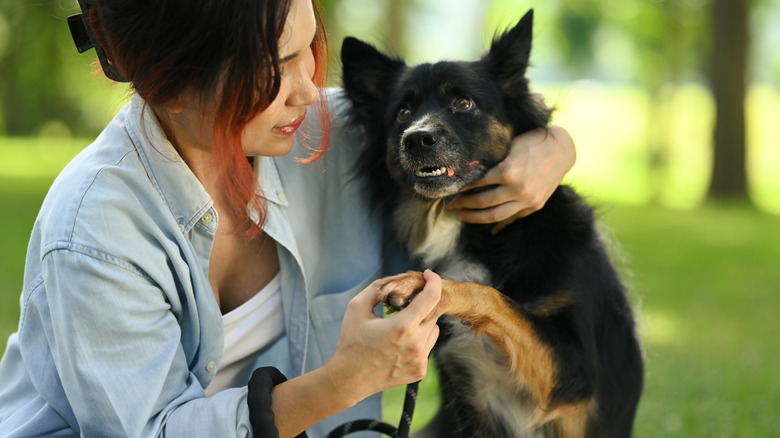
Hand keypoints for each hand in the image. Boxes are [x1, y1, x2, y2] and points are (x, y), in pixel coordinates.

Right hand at [324, 270, 443, 405]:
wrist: (348, 379)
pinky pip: (428, 346)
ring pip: (435, 329)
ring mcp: (420, 359)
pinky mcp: (420, 370)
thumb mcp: (357, 307)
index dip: (433, 281)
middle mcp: (416, 344)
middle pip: (437, 311)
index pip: (431, 297)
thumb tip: (397, 279)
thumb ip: (378, 288)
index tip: (428, 275)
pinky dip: (419, 339)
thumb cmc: (351, 342)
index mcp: (402, 327)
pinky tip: (400, 343)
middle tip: (414, 296)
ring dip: (424, 321)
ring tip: (402, 325)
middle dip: (428, 299)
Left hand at [449, 125, 575, 226]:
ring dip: (475, 218)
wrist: (562, 148)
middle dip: (463, 204)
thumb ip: (491, 160)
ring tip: (462, 216)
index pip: (476, 184)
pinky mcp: (534, 206)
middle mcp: (518, 189)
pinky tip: (487, 227)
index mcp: (508, 171)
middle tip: (451, 205)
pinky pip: (512, 219)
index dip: (461, 187)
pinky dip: (498, 224)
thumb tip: (466, 170)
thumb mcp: (508, 146)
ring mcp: (527, 200)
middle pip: (482, 203)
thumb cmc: (531, 142)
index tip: (450, 189)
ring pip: (495, 216)